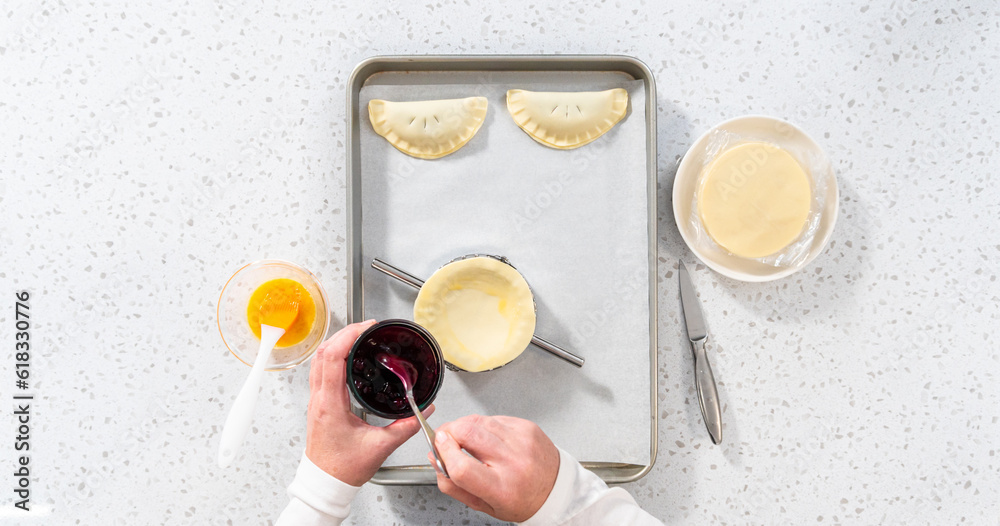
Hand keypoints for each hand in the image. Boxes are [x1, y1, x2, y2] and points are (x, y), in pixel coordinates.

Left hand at [305, 320, 433, 485]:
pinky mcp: (319, 404)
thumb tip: (424, 411)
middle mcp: (319, 399)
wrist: (325, 483)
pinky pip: (320, 370)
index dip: (349, 336)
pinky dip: (333, 356)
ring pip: (318, 359)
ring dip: (336, 342)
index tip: (367, 327)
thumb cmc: (343, 469)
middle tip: (366, 327)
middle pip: (322, 352)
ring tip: (357, 336)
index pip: (333, 357)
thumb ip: (405, 427)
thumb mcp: (380, 447)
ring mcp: (316, 400)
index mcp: (330, 404)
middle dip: (344, 333)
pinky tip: (347, 357)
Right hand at [431, 415, 559, 521]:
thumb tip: (435, 459)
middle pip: (467, 433)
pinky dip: (483, 425)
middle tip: (444, 439)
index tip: (437, 447)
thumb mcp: (484, 505)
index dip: (443, 453)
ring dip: (463, 426)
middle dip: (447, 432)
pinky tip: (487, 437)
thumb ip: (453, 485)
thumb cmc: (521, 500)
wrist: (555, 489)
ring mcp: (521, 441)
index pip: (462, 467)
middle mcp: (513, 463)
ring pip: (478, 420)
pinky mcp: (526, 426)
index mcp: (501, 489)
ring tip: (466, 439)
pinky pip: (493, 417)